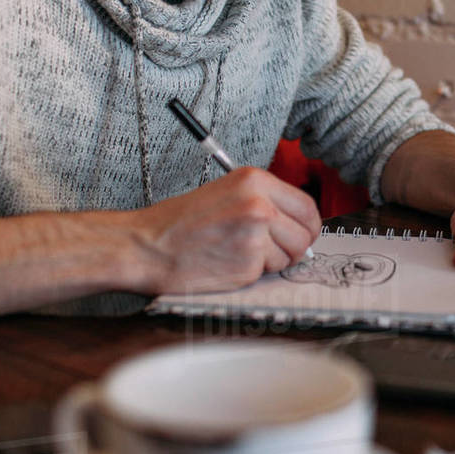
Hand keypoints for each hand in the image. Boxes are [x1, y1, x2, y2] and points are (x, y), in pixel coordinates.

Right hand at [128, 167, 321, 294]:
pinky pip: (267, 272)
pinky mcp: (247, 264)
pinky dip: (251, 273)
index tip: (301, 234)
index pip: (307, 206)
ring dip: (270, 262)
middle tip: (271, 251)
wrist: (147, 246)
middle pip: (305, 234)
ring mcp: (255, 235)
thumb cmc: (180, 222)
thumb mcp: (226, 192)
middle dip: (294, 248)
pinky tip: (227, 264)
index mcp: (255, 180)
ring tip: (238, 253)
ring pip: (290, 257)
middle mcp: (259, 204)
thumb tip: (299, 224)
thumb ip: (264, 202)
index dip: (307, 226)